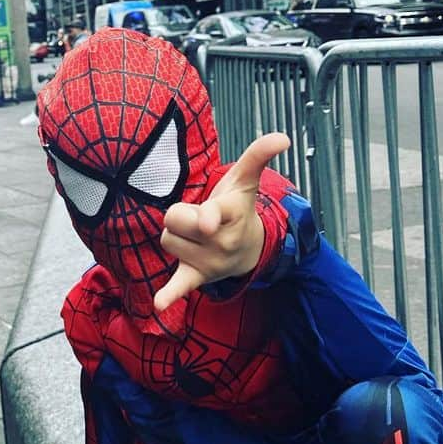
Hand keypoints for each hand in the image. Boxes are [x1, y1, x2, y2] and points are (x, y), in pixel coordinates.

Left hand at [154, 132, 290, 312]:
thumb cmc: (238, 208)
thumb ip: (258, 155)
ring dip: (176, 237)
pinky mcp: (197, 277)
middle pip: (172, 221)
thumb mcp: (245, 181)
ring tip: (195, 235)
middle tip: (198, 218)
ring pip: (167, 241)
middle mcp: (219, 241)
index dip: (204, 216)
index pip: (209, 214)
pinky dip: (170, 296)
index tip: (206, 222)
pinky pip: (181, 287)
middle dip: (179, 217)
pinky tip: (159, 305)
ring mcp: (209, 261)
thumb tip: (283, 137)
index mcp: (228, 215)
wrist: (248, 249)